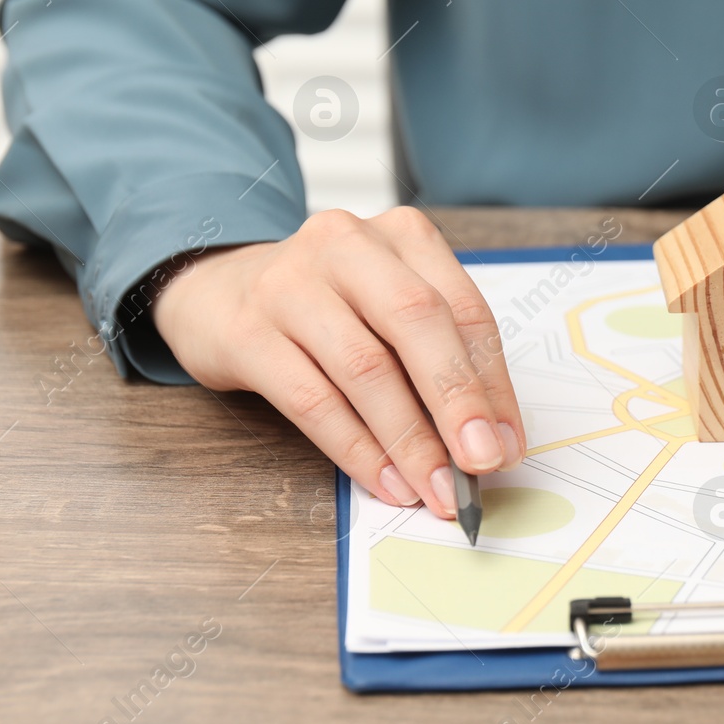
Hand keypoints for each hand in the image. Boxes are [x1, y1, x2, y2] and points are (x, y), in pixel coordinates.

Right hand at [152, 207, 523, 515]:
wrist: (215, 291)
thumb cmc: (324, 307)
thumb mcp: (386, 309)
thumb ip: (436, 358)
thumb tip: (489, 438)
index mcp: (401, 235)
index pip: (462, 309)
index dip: (492, 382)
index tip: (508, 442)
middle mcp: (347, 246)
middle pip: (417, 324)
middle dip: (457, 402)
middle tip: (482, 463)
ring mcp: (290, 284)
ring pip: (365, 367)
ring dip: (408, 440)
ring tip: (436, 489)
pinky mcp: (246, 331)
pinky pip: (311, 399)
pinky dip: (355, 448)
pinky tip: (384, 481)